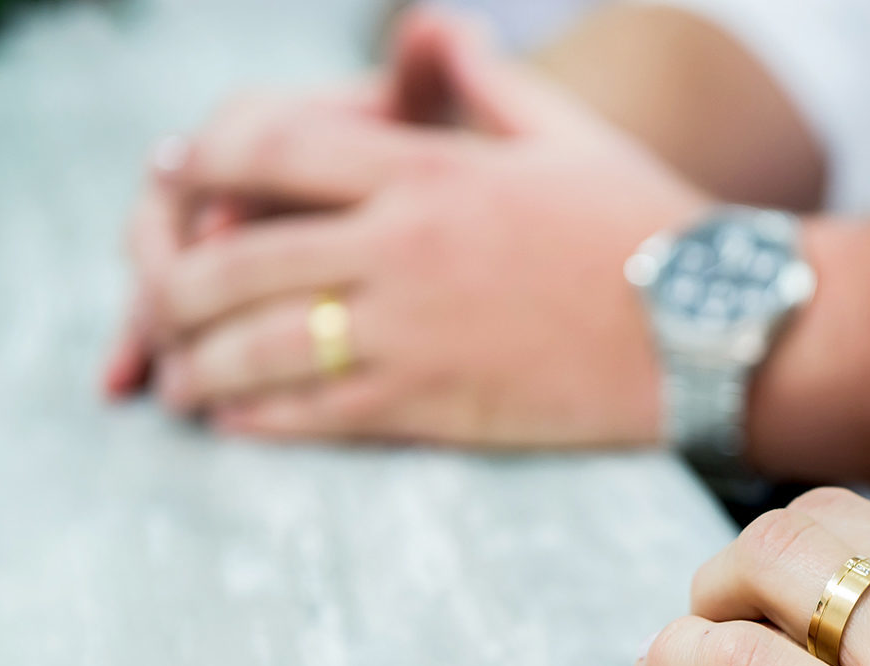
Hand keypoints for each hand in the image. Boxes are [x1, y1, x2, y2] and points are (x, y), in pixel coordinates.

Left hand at [111, 8, 706, 444]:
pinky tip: (230, 422)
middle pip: (236, 257)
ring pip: (260, 346)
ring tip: (174, 380)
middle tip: (150, 302)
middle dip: (168, 282)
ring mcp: (417, 332)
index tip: (169, 179)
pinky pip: (317, 414)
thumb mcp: (566, 135)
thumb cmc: (651, 226)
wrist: (719, 327)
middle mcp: (405, 246)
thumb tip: (437, 30)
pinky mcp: (440, 406)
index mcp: (430, 169)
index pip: (269, 147)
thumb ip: (483, 83)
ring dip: (197, 363)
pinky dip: (256, 418)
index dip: (200, 161)